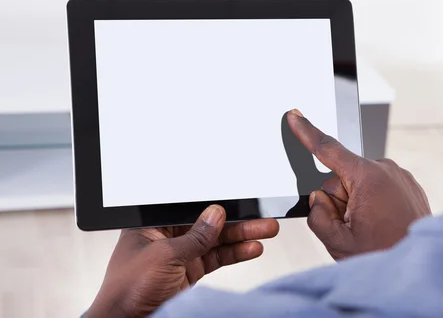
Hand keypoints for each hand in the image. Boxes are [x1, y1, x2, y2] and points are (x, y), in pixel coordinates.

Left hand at [86, 205, 278, 317]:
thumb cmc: (126, 290)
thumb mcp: (165, 256)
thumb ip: (195, 236)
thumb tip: (216, 214)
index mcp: (153, 225)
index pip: (191, 209)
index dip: (216, 205)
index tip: (240, 203)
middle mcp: (167, 238)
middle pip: (208, 224)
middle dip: (236, 222)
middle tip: (261, 219)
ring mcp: (180, 256)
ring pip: (216, 242)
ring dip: (241, 238)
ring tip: (265, 231)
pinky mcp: (189, 273)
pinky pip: (216, 259)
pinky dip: (234, 255)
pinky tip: (251, 249)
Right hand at [288, 110, 430, 259]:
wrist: (421, 271)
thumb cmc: (386, 256)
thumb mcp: (337, 241)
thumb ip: (317, 214)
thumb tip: (320, 198)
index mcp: (368, 178)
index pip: (328, 149)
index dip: (306, 131)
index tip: (295, 115)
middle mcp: (388, 170)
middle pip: (341, 177)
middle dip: (340, 200)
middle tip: (354, 228)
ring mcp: (401, 177)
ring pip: (359, 183)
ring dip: (357, 204)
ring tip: (373, 229)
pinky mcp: (408, 185)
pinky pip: (377, 188)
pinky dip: (374, 203)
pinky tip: (383, 224)